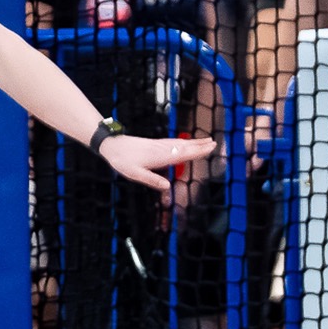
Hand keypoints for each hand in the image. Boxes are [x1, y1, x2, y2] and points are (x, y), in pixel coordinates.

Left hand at [100, 135, 214, 191]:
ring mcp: (159, 145)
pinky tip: (185, 143)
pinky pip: (174, 142)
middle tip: (215, 142)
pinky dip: (184, 141)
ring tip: (205, 140)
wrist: (112, 146)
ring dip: (194, 142)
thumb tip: (167, 187)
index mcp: (160, 157)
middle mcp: (162, 149)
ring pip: (180, 143)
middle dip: (200, 145)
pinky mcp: (155, 143)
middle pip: (185, 146)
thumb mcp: (135, 174)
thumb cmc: (123, 160)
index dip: (197, 151)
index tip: (210, 148)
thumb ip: (151, 180)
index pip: (183, 154)